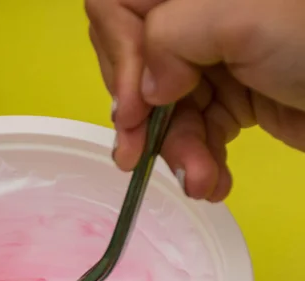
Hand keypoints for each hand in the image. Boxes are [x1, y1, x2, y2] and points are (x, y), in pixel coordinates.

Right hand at [86, 0, 304, 200]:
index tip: (135, 107)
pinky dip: (197, 162)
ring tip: (201, 180)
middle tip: (138, 156)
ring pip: (160, 110)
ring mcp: (210, 62)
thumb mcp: (245, 17)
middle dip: (142, 117)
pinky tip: (213, 181)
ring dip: (175, 152)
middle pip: (133, 66)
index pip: (118, 6)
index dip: (117, 56)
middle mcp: (195, 18)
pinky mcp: (226, 100)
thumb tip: (143, 88)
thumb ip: (173, 34)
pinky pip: (189, 133)